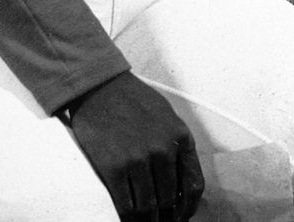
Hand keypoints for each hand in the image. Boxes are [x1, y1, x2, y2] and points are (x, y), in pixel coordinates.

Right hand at [68, 71, 203, 220]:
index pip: (194, 185)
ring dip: (146, 220)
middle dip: (164, 216)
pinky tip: (128, 217)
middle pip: (169, 200)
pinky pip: (126, 205)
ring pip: (148, 207)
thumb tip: (180, 182)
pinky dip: (128, 218)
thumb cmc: (133, 99)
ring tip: (144, 221)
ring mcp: (138, 159)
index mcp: (179, 136)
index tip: (181, 216)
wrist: (100, 86)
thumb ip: (176, 145)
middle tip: (158, 220)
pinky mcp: (114, 167)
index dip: (188, 208)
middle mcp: (163, 149)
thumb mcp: (166, 115)